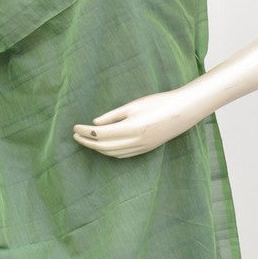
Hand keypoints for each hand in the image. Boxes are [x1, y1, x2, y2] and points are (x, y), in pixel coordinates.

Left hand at [72, 88, 197, 157]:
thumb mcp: (133, 105)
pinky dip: (109, 152)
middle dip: (87, 142)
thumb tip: (95, 124)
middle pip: (104, 147)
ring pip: (112, 153)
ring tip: (86, 140)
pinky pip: (122, 155)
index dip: (85, 132)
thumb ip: (113, 116)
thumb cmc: (158, 103)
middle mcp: (135, 142)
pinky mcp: (145, 150)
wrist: (182, 112)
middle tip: (75, 135)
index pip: (100, 135)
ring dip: (97, 149)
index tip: (75, 128)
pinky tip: (103, 146)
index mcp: (131, 129)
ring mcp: (141, 148)